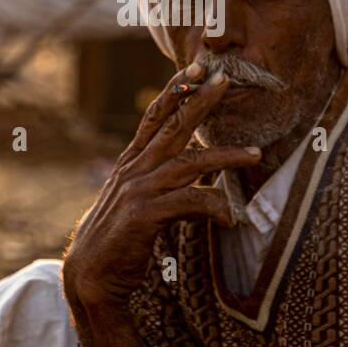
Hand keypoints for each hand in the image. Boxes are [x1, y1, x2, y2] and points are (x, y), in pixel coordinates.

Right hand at [62, 62, 260, 346]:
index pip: (154, 117)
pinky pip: (190, 203)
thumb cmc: (120, 241)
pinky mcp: (145, 215)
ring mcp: (138, 191)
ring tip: (255, 153)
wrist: (92, 277)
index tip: (196, 69)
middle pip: (172, 126)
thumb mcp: (138, 203)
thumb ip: (161, 184)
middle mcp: (134, 170)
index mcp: (131, 164)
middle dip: (200, 100)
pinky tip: (231, 218)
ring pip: (189, 163)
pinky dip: (215, 207)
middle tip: (224, 80)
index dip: (175, 91)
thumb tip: (195, 174)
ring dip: (225, 156)